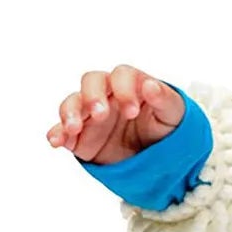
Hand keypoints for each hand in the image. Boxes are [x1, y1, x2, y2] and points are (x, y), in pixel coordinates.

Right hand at [47, 64, 184, 164]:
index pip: (122, 75)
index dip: (124, 89)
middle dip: (93, 96)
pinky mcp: (80, 135)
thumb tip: (151, 85)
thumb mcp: (174, 113)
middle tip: (101, 114)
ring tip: (74, 128)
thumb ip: (164, 98)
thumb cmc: (166, 125)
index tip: (132, 111)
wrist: (158, 155)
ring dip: (70, 113)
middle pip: (91, 82)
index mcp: (130, 84)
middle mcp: (106, 94)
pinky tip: (57, 141)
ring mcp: (90, 114)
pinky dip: (57, 134)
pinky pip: (62, 131)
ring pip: (72, 103)